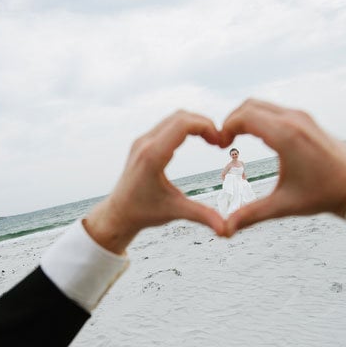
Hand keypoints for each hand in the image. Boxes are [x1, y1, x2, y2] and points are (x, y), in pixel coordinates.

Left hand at [85, 111, 224, 253]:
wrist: (118, 213)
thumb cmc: (145, 213)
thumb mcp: (176, 212)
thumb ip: (203, 216)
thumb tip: (227, 230)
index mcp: (153, 156)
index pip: (183, 124)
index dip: (206, 127)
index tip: (219, 143)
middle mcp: (145, 143)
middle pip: (181, 116)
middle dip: (204, 124)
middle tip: (218, 142)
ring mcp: (142, 140)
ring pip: (174, 117)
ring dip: (195, 123)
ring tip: (211, 140)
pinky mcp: (142, 142)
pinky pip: (167, 124)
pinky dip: (185, 126)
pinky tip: (196, 140)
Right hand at [220, 99, 345, 235]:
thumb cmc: (324, 194)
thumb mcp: (283, 205)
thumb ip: (251, 215)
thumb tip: (225, 230)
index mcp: (286, 135)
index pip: (244, 117)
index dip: (225, 128)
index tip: (220, 146)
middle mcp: (293, 119)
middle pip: (250, 105)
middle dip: (231, 120)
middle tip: (224, 142)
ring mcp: (302, 117)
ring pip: (263, 105)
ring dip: (245, 118)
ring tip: (236, 139)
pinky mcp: (307, 120)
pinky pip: (275, 110)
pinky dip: (260, 118)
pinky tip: (257, 138)